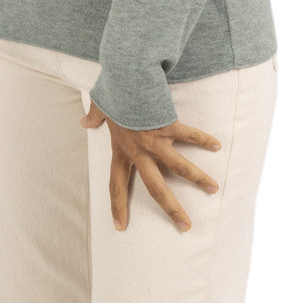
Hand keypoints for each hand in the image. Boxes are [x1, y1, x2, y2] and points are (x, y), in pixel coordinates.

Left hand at [80, 100, 221, 232]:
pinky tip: (217, 145)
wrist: (125, 75)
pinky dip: (204, 139)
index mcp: (121, 150)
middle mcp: (139, 151)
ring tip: (214, 189)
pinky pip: (189, 135)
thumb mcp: (100, 105)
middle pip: (155, 188)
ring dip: (198, 178)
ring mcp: (155, 140)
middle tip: (185, 226)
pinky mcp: (168, 125)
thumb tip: (84, 121)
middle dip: (171, 209)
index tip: (120, 227)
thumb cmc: (113, 90)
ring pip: (179, 167)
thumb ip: (94, 116)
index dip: (118, 206)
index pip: (116, 184)